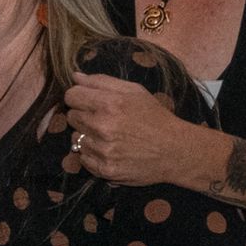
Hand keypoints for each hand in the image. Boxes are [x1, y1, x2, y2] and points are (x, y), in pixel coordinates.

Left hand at [65, 72, 198, 187]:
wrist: (175, 150)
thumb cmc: (155, 117)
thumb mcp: (134, 91)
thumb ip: (102, 81)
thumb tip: (75, 76)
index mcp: (109, 104)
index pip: (71, 96)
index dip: (79, 96)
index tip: (88, 101)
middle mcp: (102, 127)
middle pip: (71, 116)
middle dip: (84, 115)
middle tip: (104, 119)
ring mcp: (103, 150)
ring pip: (76, 138)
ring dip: (88, 136)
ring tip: (109, 136)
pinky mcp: (105, 169)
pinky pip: (83, 159)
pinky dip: (92, 155)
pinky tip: (109, 150)